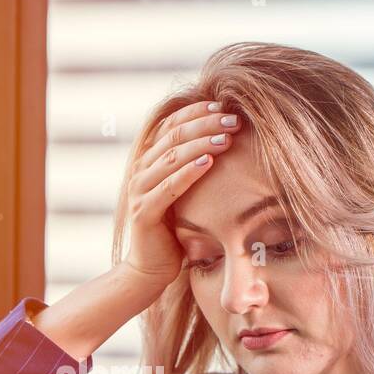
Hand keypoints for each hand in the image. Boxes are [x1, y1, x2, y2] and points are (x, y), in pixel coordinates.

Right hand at [123, 100, 241, 281]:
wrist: (150, 267)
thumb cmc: (174, 228)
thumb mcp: (184, 191)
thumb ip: (193, 167)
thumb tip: (227, 139)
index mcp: (150, 160)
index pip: (172, 125)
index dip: (196, 112)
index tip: (224, 106)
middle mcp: (141, 170)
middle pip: (174, 136)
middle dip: (206, 124)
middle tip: (234, 120)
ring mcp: (139, 190)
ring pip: (171, 157)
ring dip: (202, 143)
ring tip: (228, 137)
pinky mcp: (143, 212)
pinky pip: (168, 187)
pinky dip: (189, 172)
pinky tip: (209, 162)